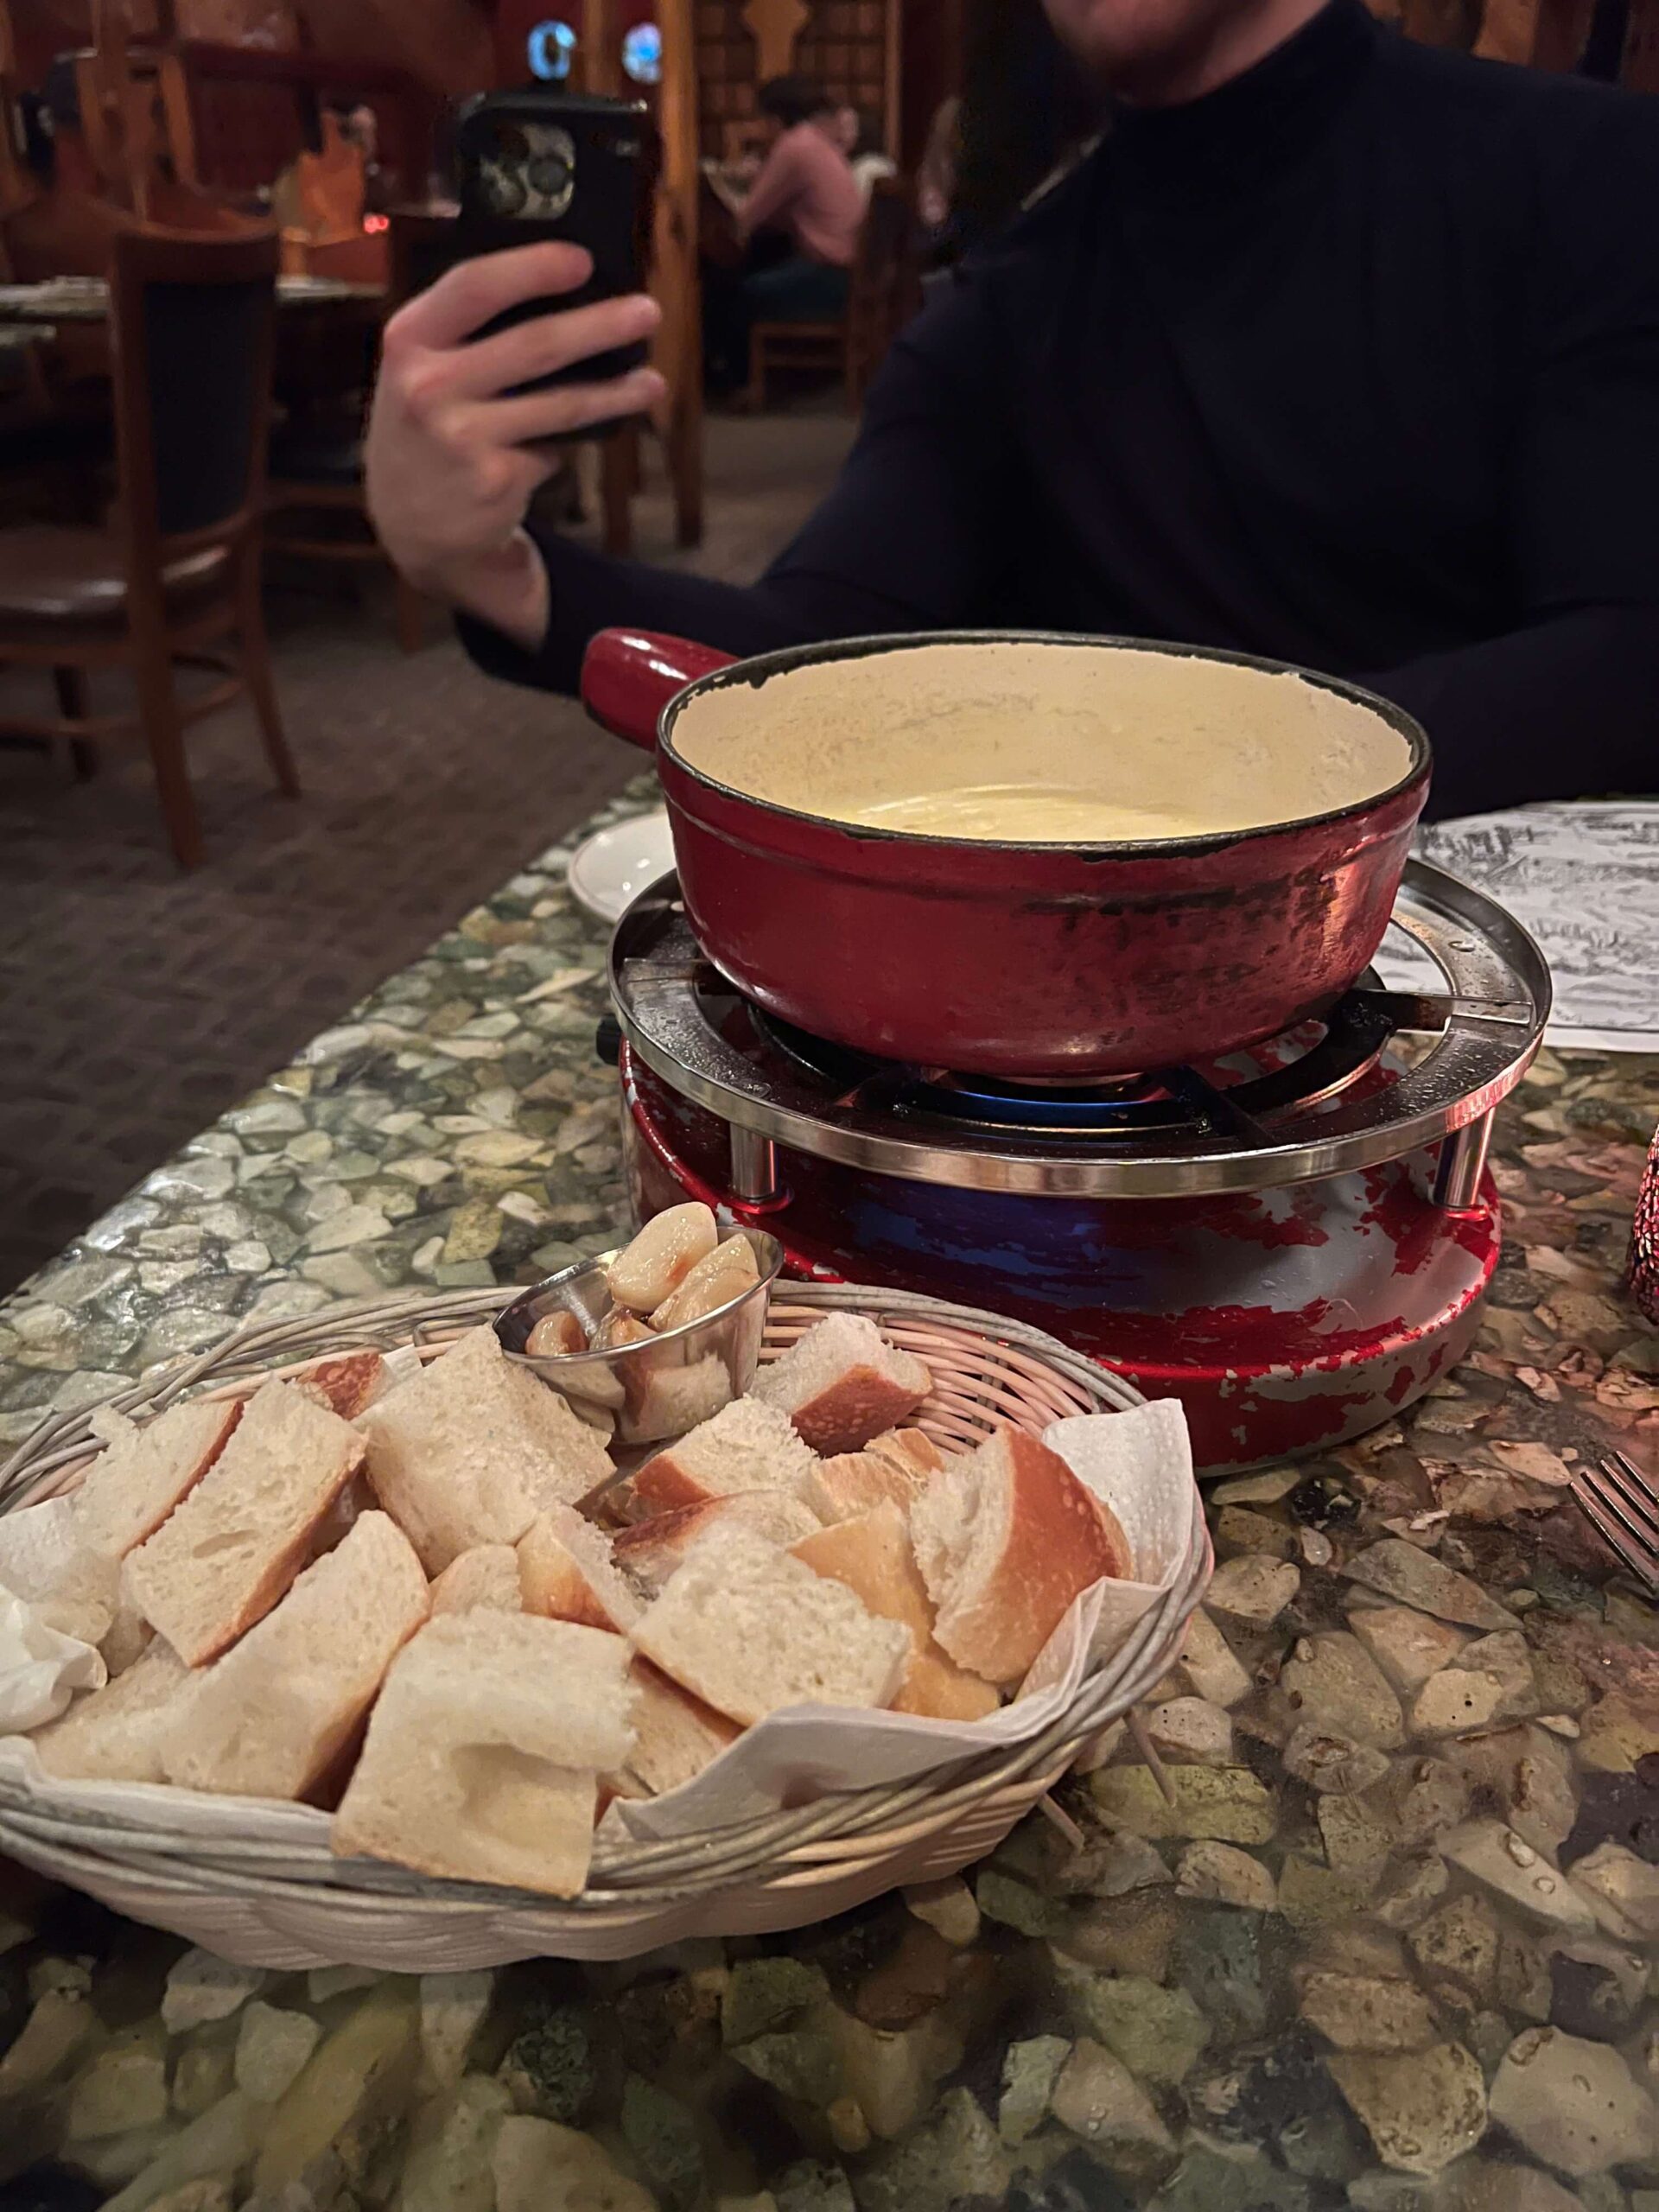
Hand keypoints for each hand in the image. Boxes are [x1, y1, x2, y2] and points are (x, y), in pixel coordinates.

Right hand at [365, 241, 663, 648]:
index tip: (583, 260)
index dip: (533, 268)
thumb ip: (465, 332)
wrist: (408, 522)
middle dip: (601, 327)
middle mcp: (430, 384)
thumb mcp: (419, 368)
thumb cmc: (425, 426)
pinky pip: (553, 448)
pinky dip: (569, 441)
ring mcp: (463, 437)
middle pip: (534, 345)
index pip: (475, 286)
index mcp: (411, 338)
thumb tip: (561, 295)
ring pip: (561, 403)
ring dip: (616, 392)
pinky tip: (586, 435)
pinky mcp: (495, 479)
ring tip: (652, 382)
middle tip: (648, 312)